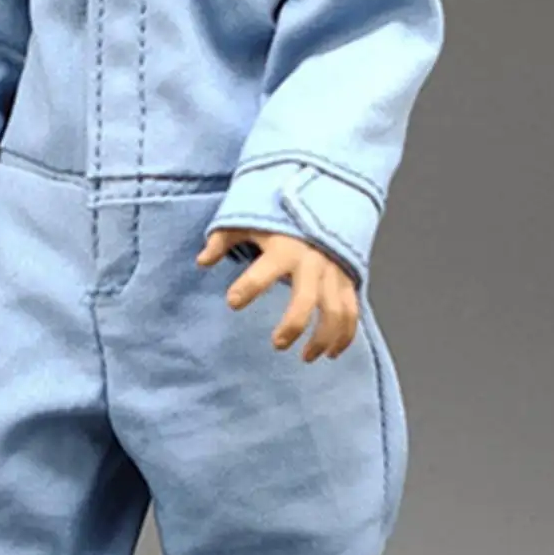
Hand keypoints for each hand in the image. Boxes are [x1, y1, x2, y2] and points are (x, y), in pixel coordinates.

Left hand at [197, 228, 358, 360]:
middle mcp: (312, 261)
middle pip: (306, 300)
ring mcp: (333, 272)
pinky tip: (332, 353)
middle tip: (277, 344)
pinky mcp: (348, 280)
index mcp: (285, 247)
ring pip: (335, 312)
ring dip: (322, 338)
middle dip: (293, 325)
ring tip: (306, 358)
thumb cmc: (281, 215)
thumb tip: (202, 261)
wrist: (327, 196)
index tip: (232, 302)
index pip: (264, 271)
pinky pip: (351, 311)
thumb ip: (223, 240)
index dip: (248, 287)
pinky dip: (346, 335)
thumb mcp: (248, 219)